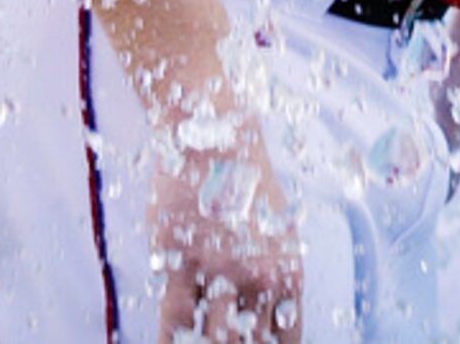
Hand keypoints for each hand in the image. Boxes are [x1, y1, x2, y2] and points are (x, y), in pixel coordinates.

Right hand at [147, 119, 302, 341]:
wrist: (212, 137)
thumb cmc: (247, 181)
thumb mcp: (280, 230)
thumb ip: (277, 278)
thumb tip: (276, 320)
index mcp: (287, 275)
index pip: (286, 342)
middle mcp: (258, 280)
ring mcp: (217, 272)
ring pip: (213, 340)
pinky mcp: (179, 260)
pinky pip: (176, 319)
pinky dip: (172, 343)